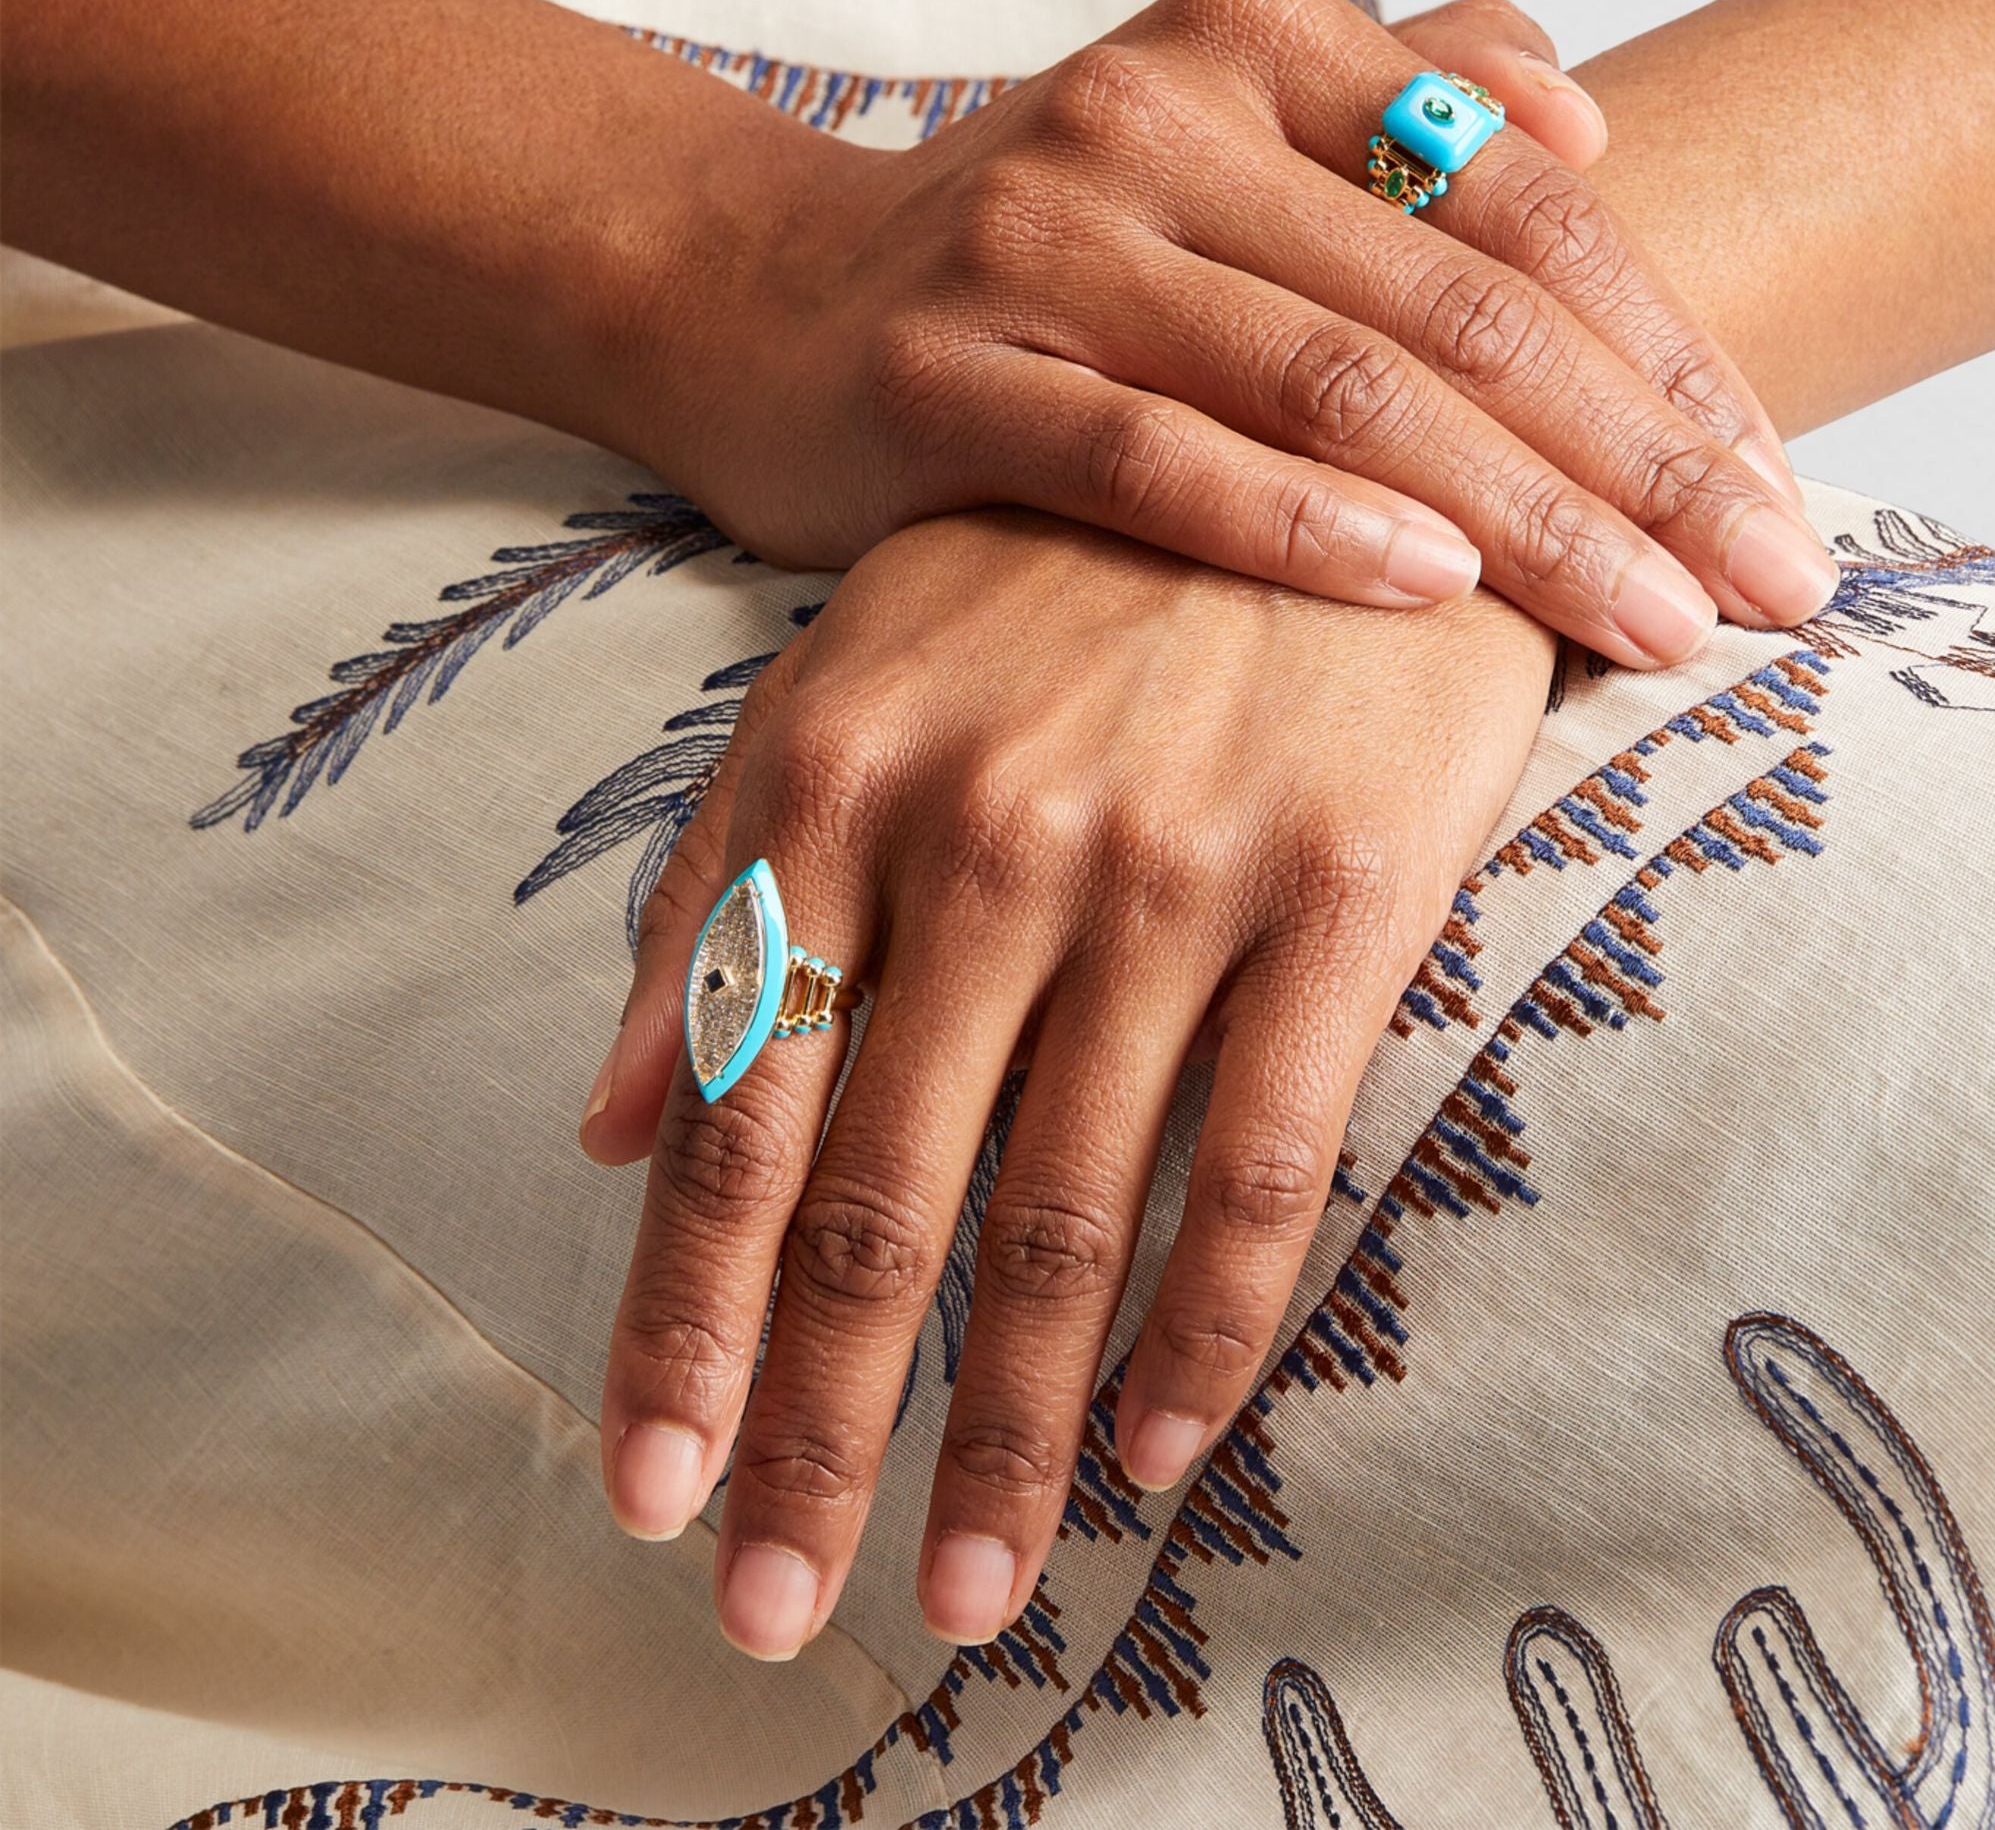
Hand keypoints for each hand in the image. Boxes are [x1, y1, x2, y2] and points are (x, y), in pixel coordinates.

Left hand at [578, 508, 1554, 1656]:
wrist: (1349, 428)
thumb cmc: (1077, 570)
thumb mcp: (852, 676)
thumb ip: (715, 888)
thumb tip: (599, 1123)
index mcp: (835, 775)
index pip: (731, 1104)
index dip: (675, 1320)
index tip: (643, 1493)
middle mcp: (986, 830)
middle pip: (876, 1196)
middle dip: (810, 1426)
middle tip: (771, 1612)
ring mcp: (1169, 861)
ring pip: (1059, 1212)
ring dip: (1005, 1431)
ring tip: (973, 1588)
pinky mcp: (1345, 882)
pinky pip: (1260, 1154)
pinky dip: (1206, 1324)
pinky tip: (1158, 1446)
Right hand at [630, 0, 1836, 668]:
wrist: (757, 294)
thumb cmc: (1035, 247)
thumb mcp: (1214, 133)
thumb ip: (1394, 91)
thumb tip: (1578, 96)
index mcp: (1250, 39)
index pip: (1516, 189)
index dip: (1665, 343)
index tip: (1769, 484)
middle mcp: (1153, 111)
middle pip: (1453, 297)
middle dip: (1634, 460)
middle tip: (1765, 588)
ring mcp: (1043, 238)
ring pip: (1328, 380)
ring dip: (1515, 515)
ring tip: (1652, 621)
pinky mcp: (948, 374)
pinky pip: (1153, 459)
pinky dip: (1301, 524)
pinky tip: (1432, 593)